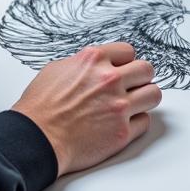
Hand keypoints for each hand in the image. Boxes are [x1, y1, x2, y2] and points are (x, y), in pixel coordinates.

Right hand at [12, 43, 162, 175]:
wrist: (36, 139)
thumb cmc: (40, 107)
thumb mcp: (57, 69)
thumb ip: (83, 64)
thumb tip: (96, 66)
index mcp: (94, 59)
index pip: (128, 51)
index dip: (124, 62)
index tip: (122, 70)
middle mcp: (110, 79)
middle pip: (147, 70)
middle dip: (140, 78)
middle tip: (132, 87)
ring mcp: (119, 106)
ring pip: (153, 95)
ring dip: (144, 99)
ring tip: (133, 104)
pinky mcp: (123, 132)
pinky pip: (145, 122)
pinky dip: (136, 123)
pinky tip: (122, 124)